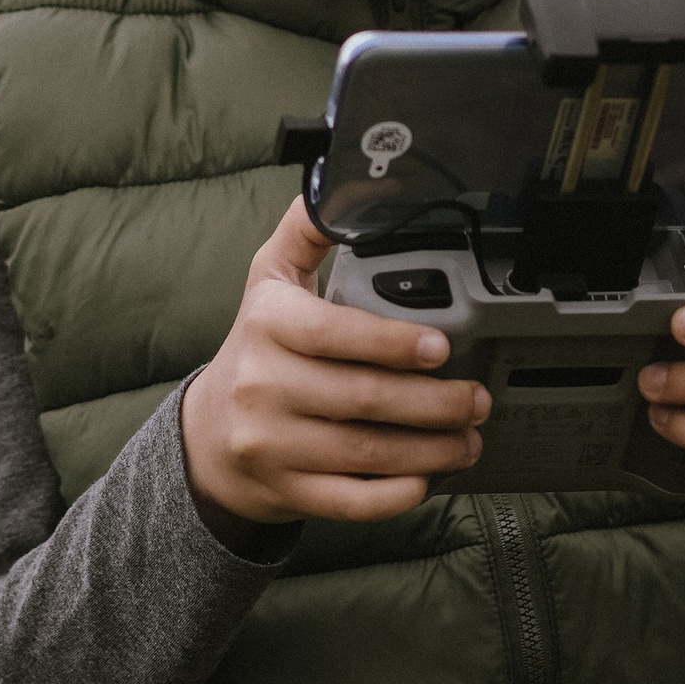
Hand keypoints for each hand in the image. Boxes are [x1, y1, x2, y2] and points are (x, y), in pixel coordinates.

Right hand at [180, 196, 493, 531]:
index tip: (441, 347)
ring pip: (364, 452)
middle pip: (363, 398)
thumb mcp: (268, 279)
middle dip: (435, 403)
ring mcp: (271, 442)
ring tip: (468, 439)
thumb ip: (306, 230)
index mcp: (267, 323)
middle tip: (477, 400)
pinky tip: (426, 479)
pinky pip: (348, 499)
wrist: (207, 437)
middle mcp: (262, 384)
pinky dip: (394, 494)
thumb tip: (339, 184)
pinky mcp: (285, 488)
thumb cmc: (255, 347)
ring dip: (430, 450)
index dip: (391, 342)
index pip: (331, 332)